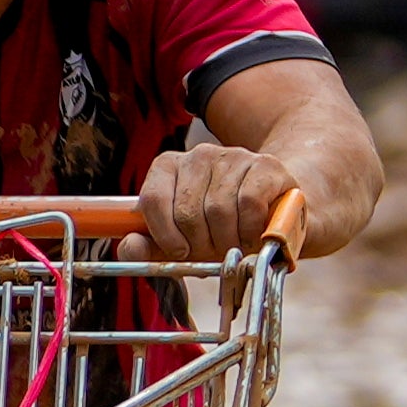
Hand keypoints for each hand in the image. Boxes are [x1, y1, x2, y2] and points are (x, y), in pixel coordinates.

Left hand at [138, 141, 302, 264]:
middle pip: (186, 212)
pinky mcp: (265, 165)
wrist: (277, 218)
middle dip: (201, 244)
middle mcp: (199, 155)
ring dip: (229, 240)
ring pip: (218, 211)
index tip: (181, 251)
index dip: (165, 237)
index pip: (152, 200)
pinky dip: (250, 230)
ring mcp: (233, 156)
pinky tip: (254, 233)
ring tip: (236, 242)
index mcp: (169, 167)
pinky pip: (248, 205)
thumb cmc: (222, 231)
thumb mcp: (182, 245)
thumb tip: (129, 246)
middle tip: (216, 248)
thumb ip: (149, 249)